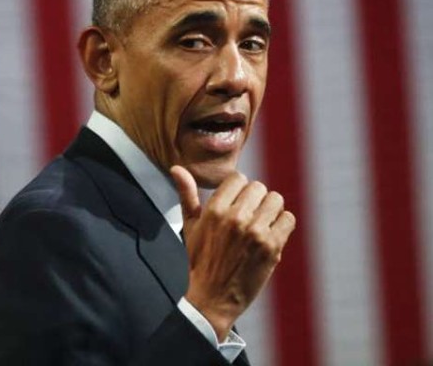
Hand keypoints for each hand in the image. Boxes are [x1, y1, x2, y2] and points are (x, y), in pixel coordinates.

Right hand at [170, 166, 295, 339]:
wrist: (212, 297)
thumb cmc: (199, 259)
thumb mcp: (189, 225)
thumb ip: (187, 194)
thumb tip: (176, 167)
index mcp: (214, 209)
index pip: (238, 178)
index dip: (238, 190)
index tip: (236, 203)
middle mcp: (235, 217)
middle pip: (259, 187)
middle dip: (255, 199)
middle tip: (249, 216)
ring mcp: (256, 232)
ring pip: (276, 200)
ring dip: (270, 210)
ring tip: (261, 224)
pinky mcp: (272, 247)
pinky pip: (288, 219)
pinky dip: (282, 225)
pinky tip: (270, 235)